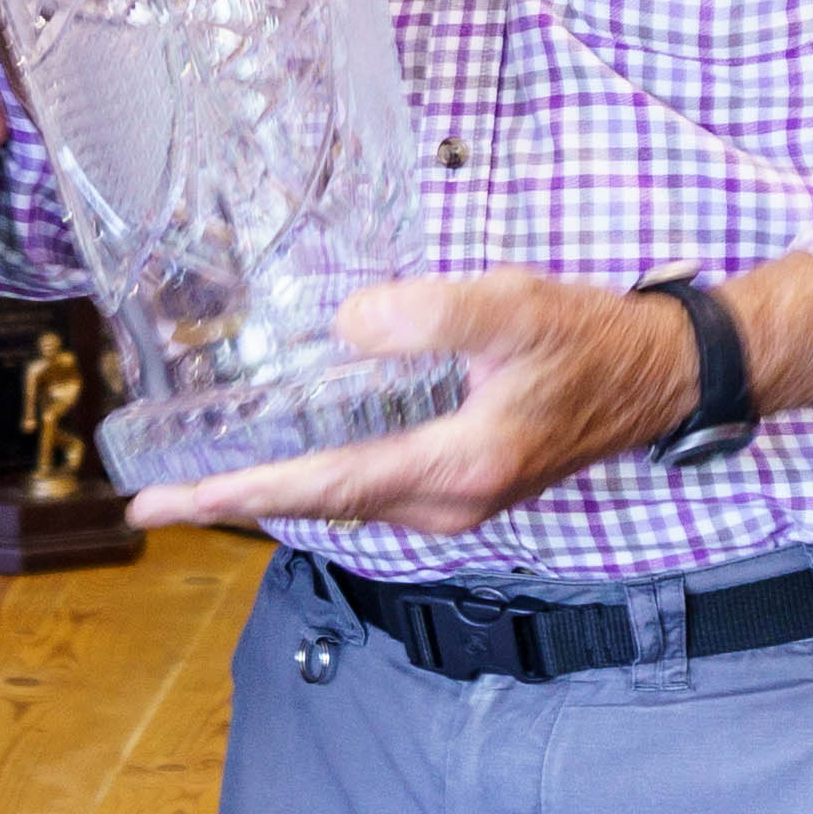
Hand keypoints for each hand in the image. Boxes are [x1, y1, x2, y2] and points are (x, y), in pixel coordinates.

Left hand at [122, 272, 696, 539]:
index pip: (325, 486)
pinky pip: (371, 487)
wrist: (658, 374)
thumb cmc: (590, 339)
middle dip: (236, 501)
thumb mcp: (511, 308)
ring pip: (344, 501)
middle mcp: (448, 501)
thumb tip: (349, 325)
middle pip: (322, 505)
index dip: (242, 492)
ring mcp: (456, 500)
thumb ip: (429, 314)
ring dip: (273, 492)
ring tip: (199, 483)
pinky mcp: (462, 483)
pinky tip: (286, 459)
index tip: (169, 503)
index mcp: (454, 467)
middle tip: (154, 502)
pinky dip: (318, 478)